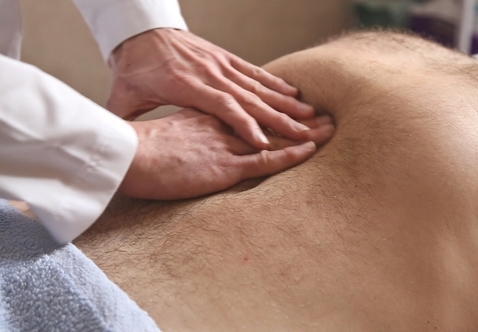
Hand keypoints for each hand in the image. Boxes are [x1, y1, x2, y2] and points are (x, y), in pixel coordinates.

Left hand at [108, 28, 314, 149]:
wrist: (140, 31)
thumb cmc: (133, 67)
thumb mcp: (124, 96)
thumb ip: (126, 122)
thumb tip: (121, 150)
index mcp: (187, 85)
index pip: (223, 107)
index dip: (244, 125)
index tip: (263, 143)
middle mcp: (210, 74)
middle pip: (249, 98)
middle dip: (279, 117)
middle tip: (304, 132)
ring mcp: (220, 64)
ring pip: (258, 86)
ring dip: (284, 101)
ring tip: (309, 114)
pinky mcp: (225, 58)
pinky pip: (254, 72)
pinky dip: (275, 83)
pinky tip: (293, 92)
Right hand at [120, 109, 334, 199]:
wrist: (129, 157)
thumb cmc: (137, 150)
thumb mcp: (162, 137)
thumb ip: (177, 138)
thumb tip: (177, 145)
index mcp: (206, 121)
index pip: (247, 115)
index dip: (271, 114)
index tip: (290, 111)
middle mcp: (222, 129)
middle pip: (268, 124)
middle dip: (297, 121)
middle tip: (323, 117)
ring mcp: (226, 146)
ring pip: (274, 139)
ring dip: (303, 135)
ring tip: (330, 129)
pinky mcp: (226, 166)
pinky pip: (265, 161)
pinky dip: (288, 155)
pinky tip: (309, 150)